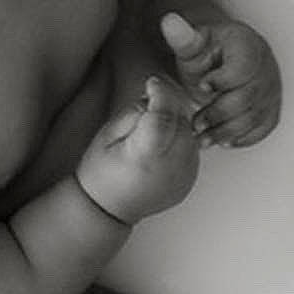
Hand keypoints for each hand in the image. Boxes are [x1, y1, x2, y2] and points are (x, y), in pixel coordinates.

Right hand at [74, 76, 199, 222]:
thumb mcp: (108, 134)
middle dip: (167, 106)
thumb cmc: (102, 172)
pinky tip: (159, 148)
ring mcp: (184, 176)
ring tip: (149, 135)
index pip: (165, 113)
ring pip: (189, 131)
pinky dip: (179, 140)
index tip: (151, 83)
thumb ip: (135, 112)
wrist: (108, 209)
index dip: (160, 92)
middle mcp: (171, 166)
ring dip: (174, 123)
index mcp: (147, 155)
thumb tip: (156, 97)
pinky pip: (191, 148)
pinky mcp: (191, 179)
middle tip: (144, 111)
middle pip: (181, 119)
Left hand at [161, 14, 281, 147]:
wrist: (221, 64)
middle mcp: (266, 67)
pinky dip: (241, 138)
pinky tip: (222, 139)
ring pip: (255, 117)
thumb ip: (182, 37)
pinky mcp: (271, 109)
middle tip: (196, 123)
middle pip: (248, 97)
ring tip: (203, 137)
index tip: (202, 86)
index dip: (222, 81)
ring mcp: (272, 90)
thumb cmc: (206, 54)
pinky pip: (262, 129)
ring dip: (227, 132)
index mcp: (249, 45)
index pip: (243, 67)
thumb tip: (169, 21)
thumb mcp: (192, 45)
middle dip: (219, 114)